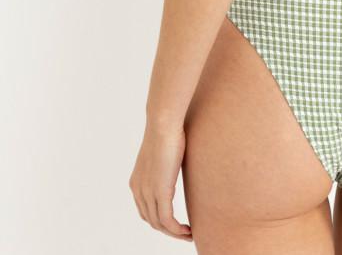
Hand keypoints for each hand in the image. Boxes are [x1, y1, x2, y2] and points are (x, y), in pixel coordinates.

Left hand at [129, 122, 192, 241]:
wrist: (163, 123)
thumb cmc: (167, 130)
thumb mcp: (163, 152)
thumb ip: (165, 163)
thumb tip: (175, 159)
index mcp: (136, 182)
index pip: (146, 211)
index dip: (161, 220)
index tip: (176, 223)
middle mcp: (138, 190)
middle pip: (152, 221)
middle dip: (169, 230)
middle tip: (185, 232)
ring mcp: (148, 192)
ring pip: (160, 224)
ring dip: (175, 233)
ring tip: (189, 234)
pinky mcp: (160, 192)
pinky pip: (167, 220)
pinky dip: (177, 230)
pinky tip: (188, 230)